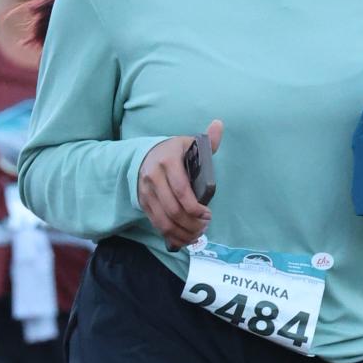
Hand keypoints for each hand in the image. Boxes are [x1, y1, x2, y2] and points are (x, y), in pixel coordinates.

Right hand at [138, 119, 222, 251]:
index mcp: (167, 161)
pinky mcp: (144, 204)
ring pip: (164, 221)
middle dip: (192, 223)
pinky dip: (172, 236)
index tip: (208, 214)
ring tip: (197, 234)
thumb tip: (219, 125)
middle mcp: (153, 177)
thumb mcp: (189, 143)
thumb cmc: (173, 152)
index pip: (181, 191)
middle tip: (205, 226)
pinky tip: (185, 238)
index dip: (195, 208)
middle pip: (173, 210)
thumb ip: (207, 139)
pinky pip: (157, 225)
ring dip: (182, 233)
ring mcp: (146, 192)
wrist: (145, 156)